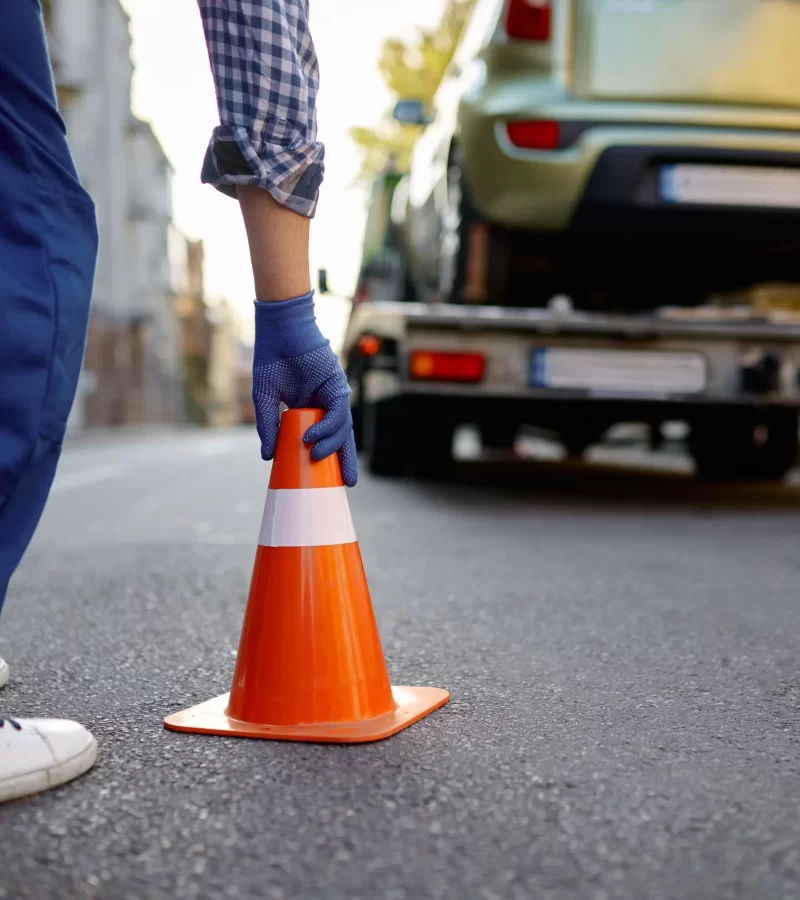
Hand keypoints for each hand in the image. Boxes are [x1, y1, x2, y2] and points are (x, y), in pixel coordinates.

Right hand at [252, 291, 357, 486]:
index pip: (325, 436)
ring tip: (315, 458)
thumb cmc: (271, 359)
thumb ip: (269, 427)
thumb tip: (268, 457)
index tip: (329, 480)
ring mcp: (333, 394)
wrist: (278, 330)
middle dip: (346, 460)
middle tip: (347, 484)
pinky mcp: (336, 384)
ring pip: (342, 427)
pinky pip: (338, 412)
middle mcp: (326, 402)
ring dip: (331, 445)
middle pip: (341, 436)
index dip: (329, 456)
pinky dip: (327, 427)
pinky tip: (312, 439)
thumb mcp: (264, 400)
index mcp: (312, 407)